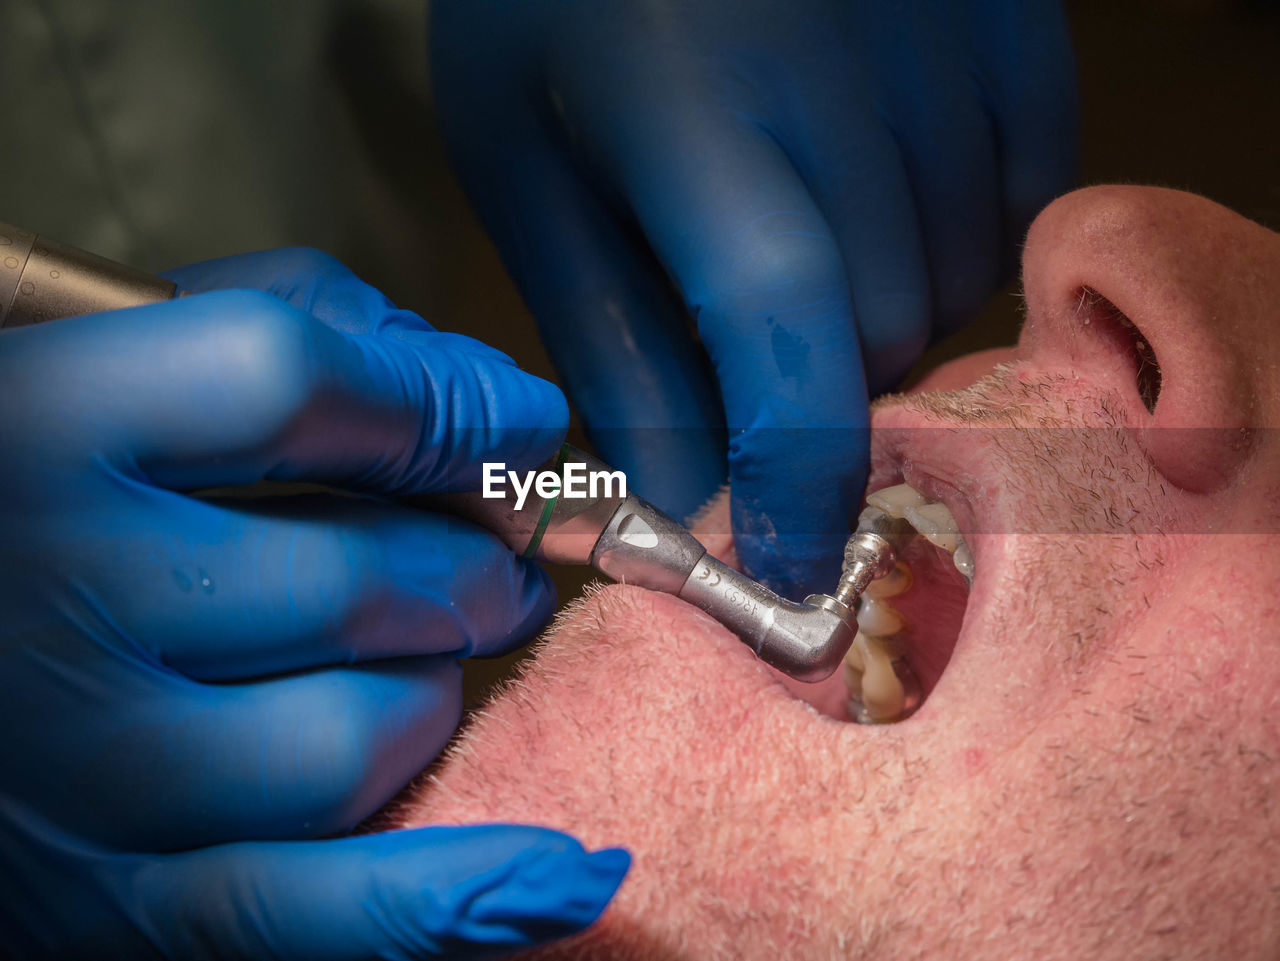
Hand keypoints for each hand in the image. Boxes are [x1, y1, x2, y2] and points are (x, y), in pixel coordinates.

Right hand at [0, 249, 627, 958]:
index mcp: (38, 434)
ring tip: (416, 652)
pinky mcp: (110, 900)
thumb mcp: (83, 359)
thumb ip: (264, 320)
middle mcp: (57, 603)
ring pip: (366, 735)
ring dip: (435, 685)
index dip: (445, 396)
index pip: (297, 386)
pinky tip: (562, 871)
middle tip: (496, 548)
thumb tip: (452, 376)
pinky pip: (320, 914)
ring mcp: (88, 772)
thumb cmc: (0, 489)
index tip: (514, 416)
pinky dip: (453, 893)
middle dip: (475, 556)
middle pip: (360, 577)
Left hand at [431, 0, 1076, 595]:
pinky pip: (1027, 196)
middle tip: (759, 370)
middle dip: (821, 394)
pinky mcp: (1014, 13)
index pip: (783, 321)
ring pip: (963, 275)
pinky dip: (965, 247)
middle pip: (881, 322)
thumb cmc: (556, 12)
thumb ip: (612, 344)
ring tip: (810, 265)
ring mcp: (948, 28)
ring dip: (890, 322)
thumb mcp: (532, 173)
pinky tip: (886, 212)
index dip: (798, 470)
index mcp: (685, 96)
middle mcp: (841, 57)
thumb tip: (695, 505)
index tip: (789, 561)